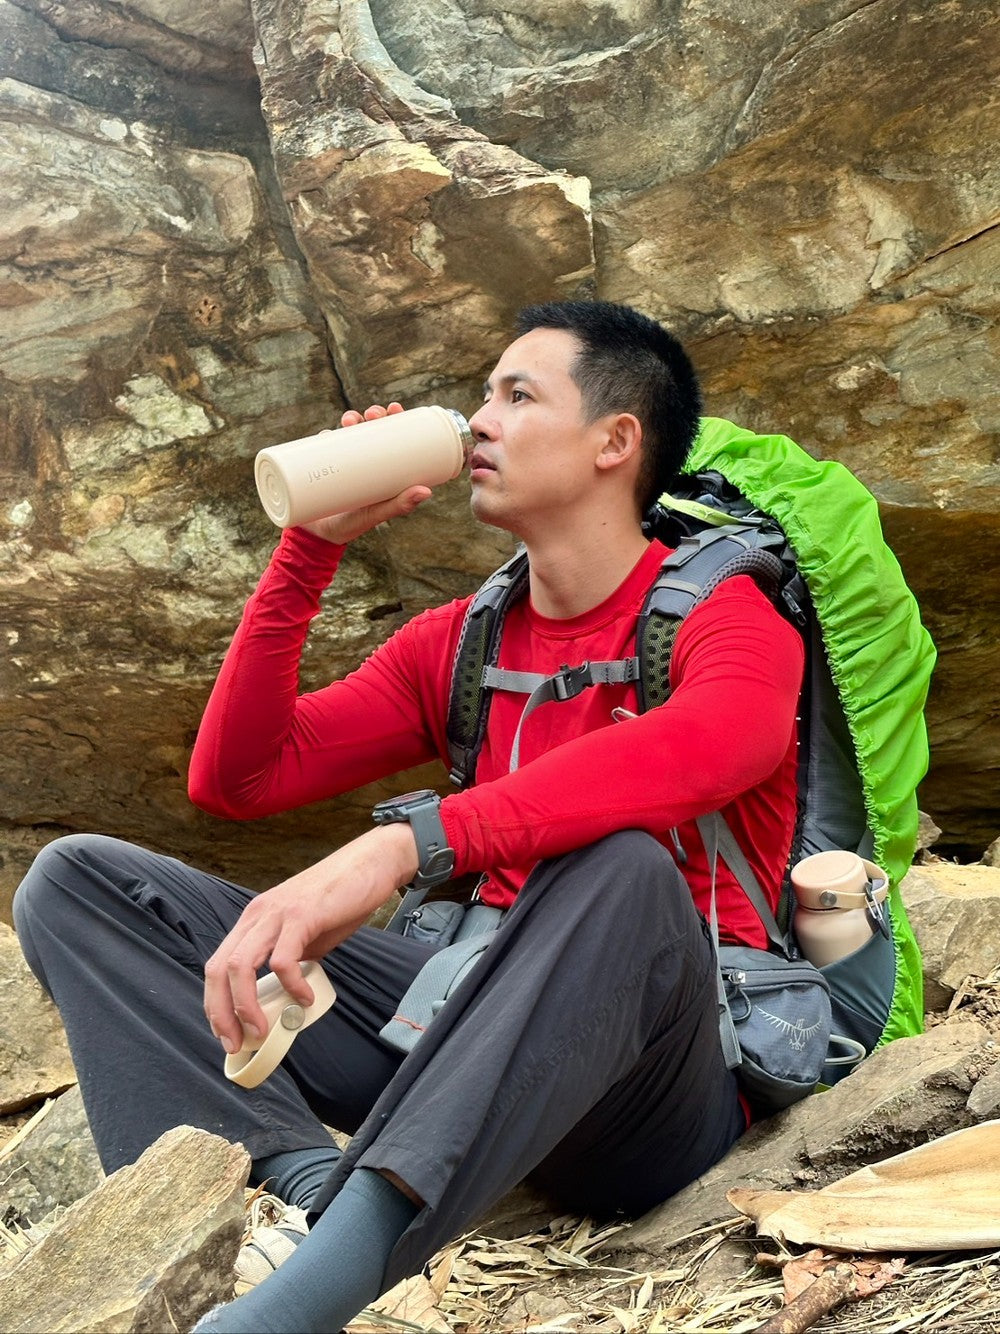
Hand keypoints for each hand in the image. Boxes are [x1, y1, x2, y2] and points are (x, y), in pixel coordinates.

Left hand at [203, 823, 418, 1052]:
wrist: (372, 863)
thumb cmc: (341, 899)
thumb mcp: (306, 933)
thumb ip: (291, 959)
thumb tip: (285, 998)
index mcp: (254, 920)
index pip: (217, 966)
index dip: (215, 1004)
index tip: (227, 1034)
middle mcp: (257, 915)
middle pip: (218, 969)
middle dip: (221, 1013)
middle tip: (236, 1044)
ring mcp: (277, 914)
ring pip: (240, 966)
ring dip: (246, 1007)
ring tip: (264, 1030)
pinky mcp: (302, 915)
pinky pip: (283, 959)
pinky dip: (291, 986)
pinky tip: (306, 997)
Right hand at [301, 403, 431, 544]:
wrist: (320, 537)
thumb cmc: (353, 525)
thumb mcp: (378, 514)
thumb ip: (401, 504)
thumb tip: (427, 491)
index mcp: (383, 468)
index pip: (392, 437)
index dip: (395, 419)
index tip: (395, 409)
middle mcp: (364, 461)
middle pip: (371, 428)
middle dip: (373, 415)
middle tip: (373, 415)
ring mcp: (343, 461)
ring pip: (349, 432)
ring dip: (351, 419)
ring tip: (350, 421)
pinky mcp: (323, 465)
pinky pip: (324, 445)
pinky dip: (325, 435)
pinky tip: (327, 432)